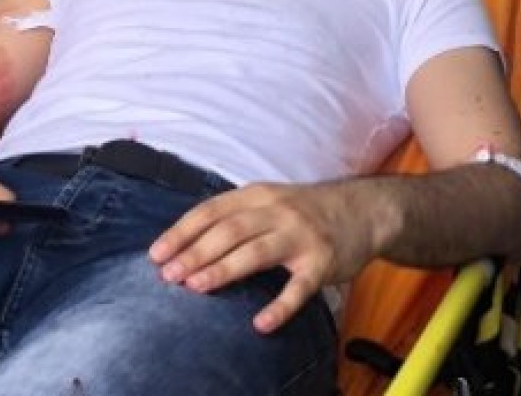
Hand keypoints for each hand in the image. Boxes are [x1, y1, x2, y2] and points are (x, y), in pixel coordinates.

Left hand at [148, 182, 373, 332]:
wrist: (364, 210)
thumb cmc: (304, 210)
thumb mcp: (268, 200)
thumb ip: (234, 216)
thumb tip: (185, 244)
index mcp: (257, 195)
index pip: (211, 211)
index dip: (181, 232)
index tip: (156, 254)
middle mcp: (277, 212)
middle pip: (228, 231)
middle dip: (195, 253)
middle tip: (169, 275)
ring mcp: (300, 236)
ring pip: (255, 253)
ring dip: (222, 270)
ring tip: (195, 287)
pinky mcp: (322, 263)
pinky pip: (298, 289)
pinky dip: (279, 307)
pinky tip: (260, 324)